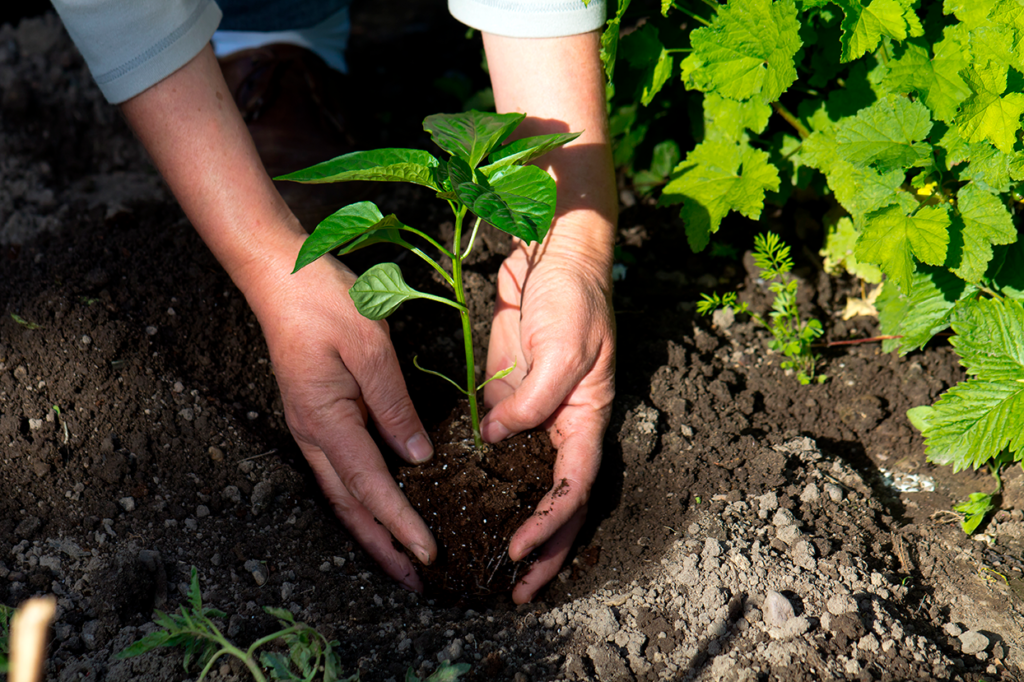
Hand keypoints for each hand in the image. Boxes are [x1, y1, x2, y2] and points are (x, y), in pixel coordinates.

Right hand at [116, 45, 436, 590]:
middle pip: (350, 506)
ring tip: (400, 559)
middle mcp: (313, 435)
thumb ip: (394, 405)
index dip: (400, 523)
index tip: (428, 552)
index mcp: (327, 422)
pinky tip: (378, 507)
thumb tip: (416, 456)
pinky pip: (340, 472)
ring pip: (342, 494)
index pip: (371, 487)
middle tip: (415, 579)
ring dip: (371, 529)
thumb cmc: (325, 304)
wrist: (280, 278)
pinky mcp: (315, 417)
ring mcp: (310, 429)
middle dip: (383, 546)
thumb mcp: (369, 348)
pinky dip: (361, 500)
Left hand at [481, 233, 614, 603]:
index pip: (573, 487)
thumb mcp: (564, 349)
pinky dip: (489, 483)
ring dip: (516, 525)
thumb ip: (534, 400)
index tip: (516, 551)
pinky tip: (469, 509)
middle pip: (558, 503)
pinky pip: (500, 450)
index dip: (549, 525)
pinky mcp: (507, 399)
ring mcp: (535, 416)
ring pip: (528, 485)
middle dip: (543, 551)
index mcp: (588, 419)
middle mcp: (564, 427)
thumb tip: (499, 438)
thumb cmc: (573, 297)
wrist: (553, 255)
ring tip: (495, 569)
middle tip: (516, 594)